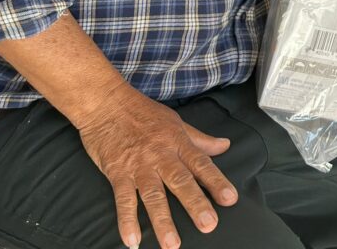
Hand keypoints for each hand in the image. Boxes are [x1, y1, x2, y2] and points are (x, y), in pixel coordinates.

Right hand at [75, 82, 237, 248]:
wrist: (106, 103)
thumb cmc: (143, 112)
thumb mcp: (176, 122)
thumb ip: (200, 139)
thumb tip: (225, 146)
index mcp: (178, 143)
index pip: (201, 164)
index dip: (216, 181)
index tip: (230, 199)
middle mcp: (160, 156)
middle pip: (180, 181)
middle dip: (195, 204)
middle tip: (208, 224)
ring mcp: (138, 166)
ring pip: (153, 195)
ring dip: (162, 221)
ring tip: (172, 244)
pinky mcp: (116, 173)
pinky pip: (122, 199)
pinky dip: (127, 220)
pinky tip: (132, 240)